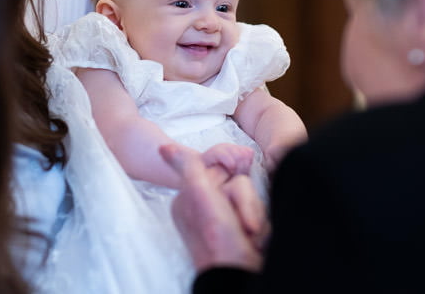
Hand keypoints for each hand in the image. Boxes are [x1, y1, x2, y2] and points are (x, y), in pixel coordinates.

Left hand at [160, 143, 265, 271]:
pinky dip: (261, 228)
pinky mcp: (242, 232)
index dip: (233, 186)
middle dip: (246, 205)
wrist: (240, 278)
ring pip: (252, 200)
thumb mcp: (202, 197)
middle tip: (243, 226)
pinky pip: (259, 215)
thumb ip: (188, 168)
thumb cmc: (218, 243)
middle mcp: (206, 208)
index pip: (222, 171)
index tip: (230, 205)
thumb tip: (164, 146)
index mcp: (190, 198)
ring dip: (255, 217)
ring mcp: (225, 221)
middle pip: (239, 184)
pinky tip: (255, 242)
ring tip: (249, 236)